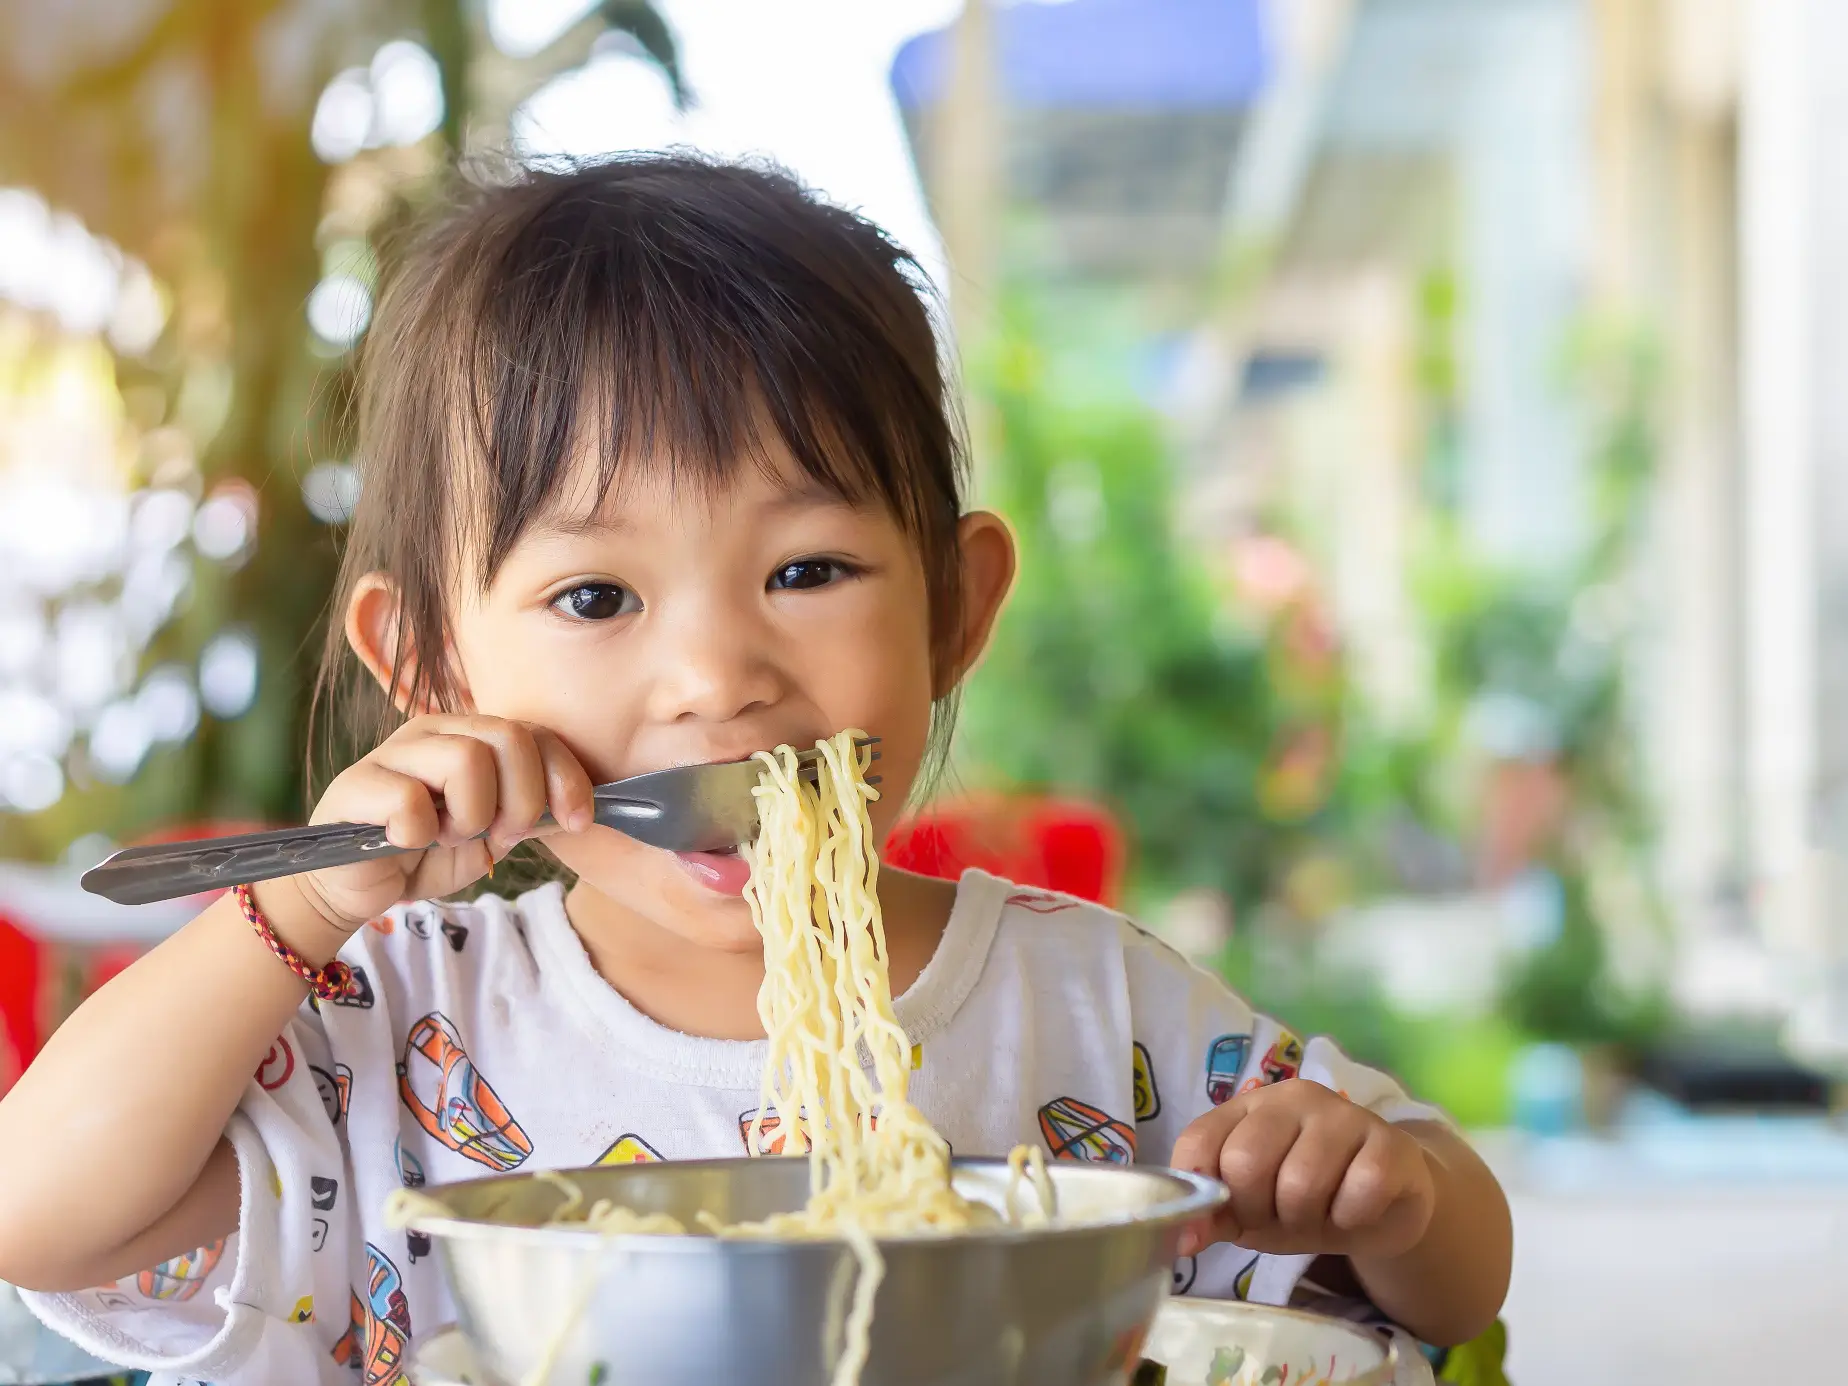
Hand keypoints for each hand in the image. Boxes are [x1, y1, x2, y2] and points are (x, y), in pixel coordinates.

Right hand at [295, 715, 595, 931]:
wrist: (359, 888)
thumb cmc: (427, 855)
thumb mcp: (492, 835)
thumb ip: (527, 814)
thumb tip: (575, 807)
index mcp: (471, 735)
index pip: (537, 734)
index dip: (566, 777)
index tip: (577, 822)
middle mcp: (435, 731)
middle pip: (509, 738)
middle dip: (521, 799)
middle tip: (497, 835)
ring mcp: (393, 752)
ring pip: (466, 758)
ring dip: (471, 815)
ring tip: (447, 837)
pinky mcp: (355, 784)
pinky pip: (409, 800)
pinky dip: (420, 833)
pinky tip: (406, 842)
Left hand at [1171, 1079, 1435, 1260]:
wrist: (1385, 1204)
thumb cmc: (1305, 1201)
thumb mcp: (1251, 1212)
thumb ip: (1213, 1217)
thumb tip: (1179, 1240)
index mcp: (1248, 1106)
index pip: (1199, 1142)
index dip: (1204, 1195)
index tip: (1224, 1223)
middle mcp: (1293, 1098)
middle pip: (1246, 1163)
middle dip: (1258, 1211)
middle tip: (1280, 1218)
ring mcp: (1344, 1114)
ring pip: (1301, 1182)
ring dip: (1306, 1220)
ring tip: (1318, 1215)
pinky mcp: (1390, 1142)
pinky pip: (1359, 1191)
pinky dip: (1351, 1218)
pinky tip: (1355, 1211)